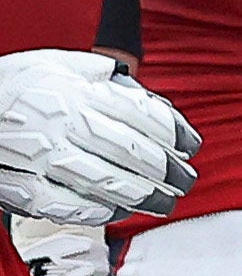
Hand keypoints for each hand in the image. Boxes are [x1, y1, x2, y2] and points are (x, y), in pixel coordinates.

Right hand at [0, 50, 196, 226]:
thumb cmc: (14, 85)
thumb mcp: (58, 64)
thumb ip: (100, 75)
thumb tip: (138, 88)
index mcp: (77, 92)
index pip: (143, 116)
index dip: (175, 134)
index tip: (191, 146)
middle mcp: (64, 124)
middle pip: (132, 152)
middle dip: (168, 171)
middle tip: (186, 180)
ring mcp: (41, 158)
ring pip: (106, 183)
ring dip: (142, 196)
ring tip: (163, 203)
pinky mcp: (20, 187)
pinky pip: (67, 205)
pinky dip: (96, 210)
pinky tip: (116, 211)